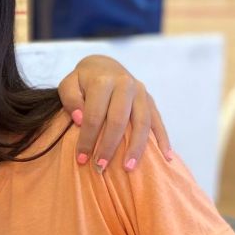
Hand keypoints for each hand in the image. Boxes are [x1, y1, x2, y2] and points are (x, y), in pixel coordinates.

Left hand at [57, 55, 171, 172]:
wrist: (103, 66)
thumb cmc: (82, 81)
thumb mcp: (68, 84)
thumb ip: (70, 100)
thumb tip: (79, 119)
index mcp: (103, 81)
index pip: (94, 115)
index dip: (87, 139)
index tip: (81, 159)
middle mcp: (125, 85)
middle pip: (119, 121)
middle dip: (109, 146)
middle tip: (100, 167)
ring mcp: (141, 92)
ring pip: (142, 123)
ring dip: (136, 147)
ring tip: (128, 168)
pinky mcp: (150, 100)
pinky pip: (158, 121)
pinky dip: (163, 139)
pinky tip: (165, 157)